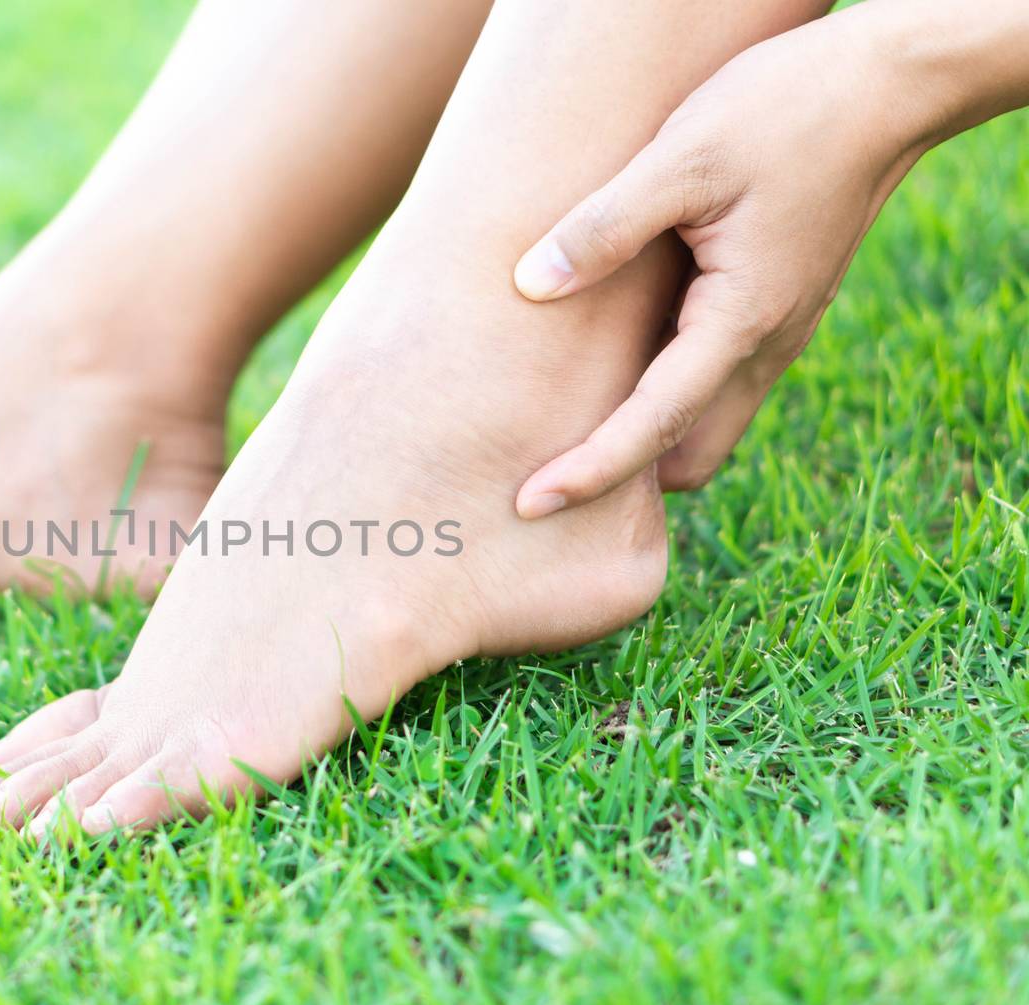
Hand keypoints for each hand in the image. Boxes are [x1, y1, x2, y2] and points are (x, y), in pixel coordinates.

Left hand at [510, 3, 953, 518]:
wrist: (886, 87)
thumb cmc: (786, 112)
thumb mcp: (682, 158)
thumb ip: (604, 227)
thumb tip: (531, 284)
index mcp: (742, 321)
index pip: (655, 426)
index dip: (590, 471)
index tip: (530, 504)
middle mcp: (765, 346)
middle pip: (689, 457)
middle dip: (624, 477)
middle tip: (542, 469)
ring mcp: (776, 332)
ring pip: (705, 425)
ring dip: (646, 439)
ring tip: (561, 427)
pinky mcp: (772, 310)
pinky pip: (714, 384)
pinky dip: (665, 398)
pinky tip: (611, 366)